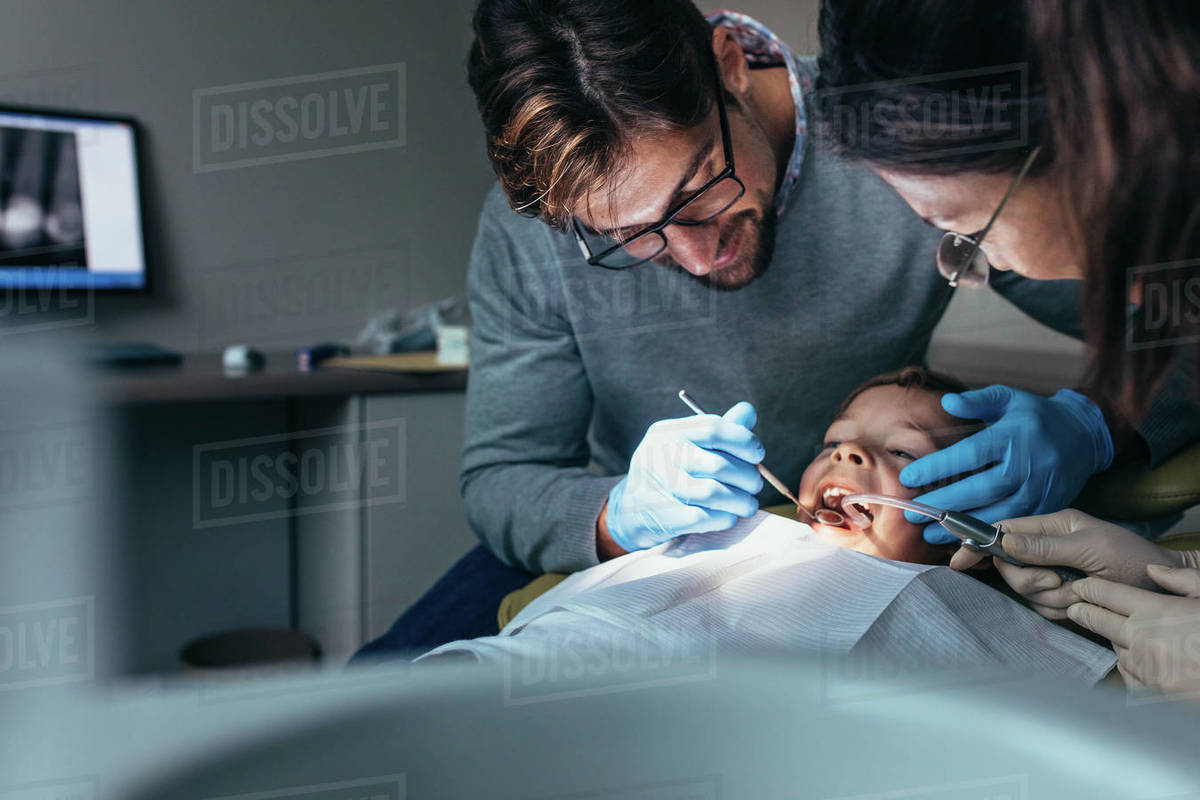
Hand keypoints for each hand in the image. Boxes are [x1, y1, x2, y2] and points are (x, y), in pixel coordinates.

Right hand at [603, 401, 763, 552]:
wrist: (630, 511)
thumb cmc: (669, 472)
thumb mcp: (687, 445)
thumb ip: (718, 431)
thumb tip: (748, 411)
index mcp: (665, 432)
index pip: (713, 428)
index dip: (743, 440)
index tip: (758, 455)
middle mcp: (657, 455)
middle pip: (718, 464)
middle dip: (748, 476)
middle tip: (756, 484)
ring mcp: (657, 488)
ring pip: (714, 493)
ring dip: (741, 501)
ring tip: (748, 503)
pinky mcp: (661, 516)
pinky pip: (705, 518)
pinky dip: (726, 518)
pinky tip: (730, 515)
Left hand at [899, 385, 1113, 543]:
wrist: (1084, 435)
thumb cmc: (1036, 416)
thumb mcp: (1009, 398)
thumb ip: (978, 400)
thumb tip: (947, 402)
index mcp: (1015, 435)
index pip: (970, 454)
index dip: (938, 468)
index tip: (909, 478)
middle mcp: (1029, 465)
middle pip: (981, 490)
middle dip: (944, 505)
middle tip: (913, 515)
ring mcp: (1041, 489)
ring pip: (999, 515)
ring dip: (963, 529)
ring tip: (931, 534)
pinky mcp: (1049, 507)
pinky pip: (1017, 528)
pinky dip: (990, 538)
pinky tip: (964, 542)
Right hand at [948, 509, 1190, 618]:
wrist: (1159, 592)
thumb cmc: (1133, 559)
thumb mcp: (1091, 547)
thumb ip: (1045, 545)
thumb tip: (1003, 539)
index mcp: (1052, 526)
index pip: (1004, 530)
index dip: (978, 544)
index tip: (958, 561)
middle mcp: (1046, 548)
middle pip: (1009, 566)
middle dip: (1029, 578)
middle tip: (1057, 581)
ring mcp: (1051, 572)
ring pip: (1024, 590)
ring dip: (1050, 595)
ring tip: (1079, 590)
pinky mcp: (1058, 596)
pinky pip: (1039, 607)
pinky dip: (1058, 608)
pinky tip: (1079, 601)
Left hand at [1068, 567, 1199, 696]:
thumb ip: (1182, 580)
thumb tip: (1153, 570)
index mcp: (1153, 612)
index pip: (1104, 594)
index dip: (1088, 588)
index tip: (1080, 586)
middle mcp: (1140, 639)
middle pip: (1095, 619)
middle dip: (1082, 610)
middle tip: (1076, 606)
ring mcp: (1142, 668)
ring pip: (1113, 647)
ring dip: (1113, 639)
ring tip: (1121, 633)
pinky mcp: (1147, 693)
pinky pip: (1127, 674)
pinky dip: (1130, 665)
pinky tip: (1142, 661)